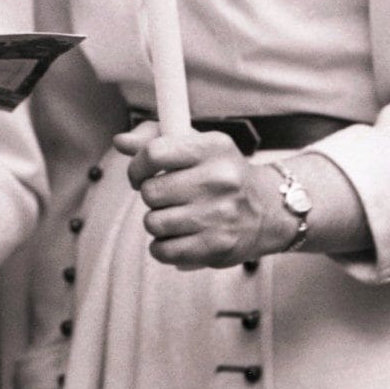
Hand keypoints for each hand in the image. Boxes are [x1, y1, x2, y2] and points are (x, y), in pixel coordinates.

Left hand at [114, 121, 284, 268]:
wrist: (268, 211)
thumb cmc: (223, 174)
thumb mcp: (198, 146)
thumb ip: (155, 138)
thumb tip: (121, 142)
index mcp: (212, 148)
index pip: (154, 153)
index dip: (137, 166)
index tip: (141, 174)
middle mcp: (219, 179)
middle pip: (151, 192)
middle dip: (151, 196)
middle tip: (166, 197)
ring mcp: (219, 215)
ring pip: (153, 222)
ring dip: (157, 222)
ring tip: (175, 217)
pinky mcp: (217, 246)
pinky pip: (164, 250)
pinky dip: (162, 246)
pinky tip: (177, 236)